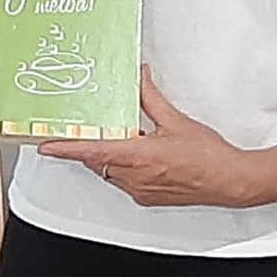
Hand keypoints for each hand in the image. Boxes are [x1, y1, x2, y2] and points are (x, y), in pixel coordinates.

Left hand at [39, 72, 265, 207]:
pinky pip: (123, 181)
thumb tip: (139, 78)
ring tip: (122, 139)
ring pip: (109, 172)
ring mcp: (140, 190)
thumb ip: (151, 99)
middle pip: (97, 161)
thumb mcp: (176, 121)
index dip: (66, 149)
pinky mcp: (147, 198)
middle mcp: (135, 177)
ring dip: (108, 156)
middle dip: (90, 146)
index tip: (46, 145)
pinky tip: (138, 155)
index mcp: (139, 157)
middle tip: (85, 130)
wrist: (230, 181)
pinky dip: (122, 167)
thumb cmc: (208, 157)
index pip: (92, 152)